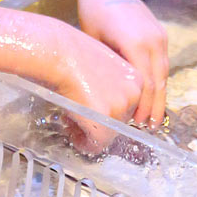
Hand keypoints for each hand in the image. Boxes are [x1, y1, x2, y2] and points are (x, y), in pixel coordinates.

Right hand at [43, 22, 143, 152]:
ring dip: (90, 129)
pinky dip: (83, 142)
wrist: (59, 53)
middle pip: (120, 121)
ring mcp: (120, 109)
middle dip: (100, 121)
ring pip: (108, 133)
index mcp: (137, 78)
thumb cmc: (74, 52)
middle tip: (79, 113)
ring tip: (72, 116)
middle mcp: (134, 95)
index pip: (128, 105)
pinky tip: (72, 130)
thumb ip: (113, 82)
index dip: (108, 107)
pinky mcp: (104, 122)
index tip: (93, 104)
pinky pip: (96, 144)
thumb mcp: (105, 63)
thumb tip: (107, 100)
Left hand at [77, 0, 167, 127]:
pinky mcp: (160, 33)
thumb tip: (111, 99)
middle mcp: (153, 40)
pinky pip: (161, 62)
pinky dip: (157, 80)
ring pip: (163, 74)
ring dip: (158, 95)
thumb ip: (109, 70)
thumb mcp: (96, 43)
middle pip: (158, 82)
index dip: (142, 107)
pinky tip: (151, 94)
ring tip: (151, 117)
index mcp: (136, 43)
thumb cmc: (93, 12)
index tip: (136, 125)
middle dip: (154, 107)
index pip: (144, 85)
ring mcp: (159, 36)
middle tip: (147, 128)